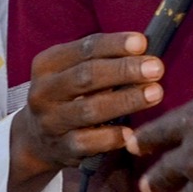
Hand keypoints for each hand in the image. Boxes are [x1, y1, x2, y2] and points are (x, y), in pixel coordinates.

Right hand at [13, 32, 162, 175]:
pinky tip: (131, 132)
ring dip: (126, 100)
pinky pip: (89, 143)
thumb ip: (102, 59)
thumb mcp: (73, 70)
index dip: (114, 45)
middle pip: (87, 77)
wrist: (36, 138)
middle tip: (156, 68)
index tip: (142, 43)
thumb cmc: (68, 94)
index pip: (84, 49)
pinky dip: (111, 137)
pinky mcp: (61, 148)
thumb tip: (143, 49)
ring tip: (155, 93)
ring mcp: (50, 122)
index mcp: (47, 64)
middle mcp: (44, 92)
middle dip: (124, 70)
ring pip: (89, 109)